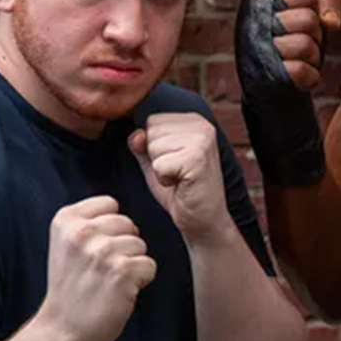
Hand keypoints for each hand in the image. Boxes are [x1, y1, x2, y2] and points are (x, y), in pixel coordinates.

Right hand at [36, 196, 155, 340]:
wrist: (62, 330)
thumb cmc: (70, 289)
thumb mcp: (66, 244)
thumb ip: (88, 222)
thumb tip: (122, 213)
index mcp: (66, 220)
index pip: (110, 204)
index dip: (110, 228)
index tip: (94, 249)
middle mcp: (83, 232)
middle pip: (128, 224)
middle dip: (123, 246)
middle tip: (102, 270)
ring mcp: (102, 252)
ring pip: (140, 245)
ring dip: (131, 264)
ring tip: (108, 281)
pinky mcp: (121, 272)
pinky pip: (149, 265)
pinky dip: (141, 280)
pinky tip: (119, 291)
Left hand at [130, 112, 229, 242]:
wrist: (203, 220)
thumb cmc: (180, 191)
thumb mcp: (156, 162)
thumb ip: (143, 144)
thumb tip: (137, 135)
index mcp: (194, 121)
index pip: (152, 121)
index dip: (154, 147)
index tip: (174, 162)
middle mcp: (202, 125)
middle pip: (151, 130)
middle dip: (156, 156)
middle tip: (177, 172)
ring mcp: (202, 140)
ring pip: (153, 145)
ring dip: (160, 168)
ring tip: (179, 177)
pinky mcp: (198, 158)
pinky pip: (159, 164)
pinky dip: (164, 179)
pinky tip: (181, 184)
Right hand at [237, 0, 340, 93]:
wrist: (274, 84)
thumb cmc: (295, 39)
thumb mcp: (310, 13)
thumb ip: (327, 3)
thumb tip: (332, 23)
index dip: (315, 9)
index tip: (304, 20)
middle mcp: (254, 20)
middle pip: (308, 20)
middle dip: (315, 34)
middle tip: (302, 41)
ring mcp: (257, 49)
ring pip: (304, 45)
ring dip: (312, 56)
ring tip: (300, 58)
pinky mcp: (266, 76)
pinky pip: (301, 71)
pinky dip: (308, 76)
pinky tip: (299, 75)